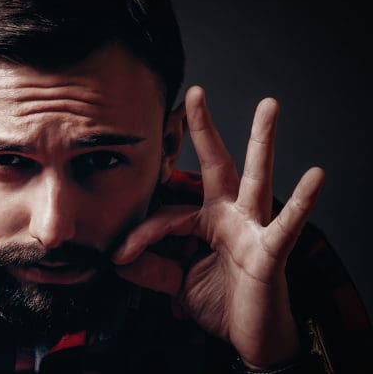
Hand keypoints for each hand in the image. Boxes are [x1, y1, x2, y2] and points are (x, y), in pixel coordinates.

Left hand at [113, 86, 324, 368]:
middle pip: (216, 166)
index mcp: (205, 220)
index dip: (141, 235)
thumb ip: (149, 267)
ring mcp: (252, 229)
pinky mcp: (270, 251)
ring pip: (256, 180)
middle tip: (195, 93)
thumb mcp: (175, 281)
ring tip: (269, 106)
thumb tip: (117, 257)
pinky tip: (315, 176)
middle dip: (205, 130)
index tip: (120, 256)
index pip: (166, 215)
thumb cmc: (218, 302)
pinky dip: (300, 203)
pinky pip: (286, 225)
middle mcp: (229, 216)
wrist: (248, 337)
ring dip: (262, 143)